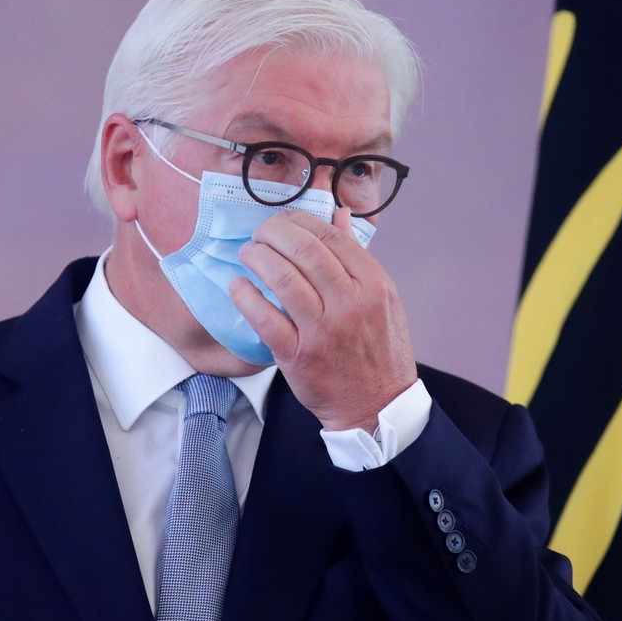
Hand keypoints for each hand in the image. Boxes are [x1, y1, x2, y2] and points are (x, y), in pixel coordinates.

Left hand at [230, 208, 416, 431]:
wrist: (377, 405)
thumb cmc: (379, 350)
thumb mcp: (383, 299)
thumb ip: (359, 256)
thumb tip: (340, 216)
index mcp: (374, 284)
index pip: (330, 236)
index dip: (299, 221)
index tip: (282, 222)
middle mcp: (351, 303)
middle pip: (304, 250)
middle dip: (273, 233)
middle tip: (260, 235)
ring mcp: (324, 330)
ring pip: (283, 278)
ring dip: (257, 258)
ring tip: (248, 254)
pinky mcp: (298, 355)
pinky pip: (265, 318)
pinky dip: (246, 297)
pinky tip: (238, 286)